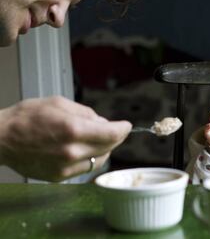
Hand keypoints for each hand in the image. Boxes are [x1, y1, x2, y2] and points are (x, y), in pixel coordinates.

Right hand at [0, 96, 131, 181]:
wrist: (1, 139)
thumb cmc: (26, 117)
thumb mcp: (58, 103)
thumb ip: (86, 113)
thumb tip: (103, 123)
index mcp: (73, 130)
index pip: (112, 134)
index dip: (123, 129)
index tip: (126, 125)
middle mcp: (72, 151)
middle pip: (109, 147)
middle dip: (116, 137)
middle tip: (115, 130)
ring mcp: (66, 167)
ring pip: (100, 160)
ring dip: (105, 148)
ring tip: (97, 138)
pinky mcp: (60, 176)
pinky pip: (86, 168)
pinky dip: (91, 158)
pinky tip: (84, 149)